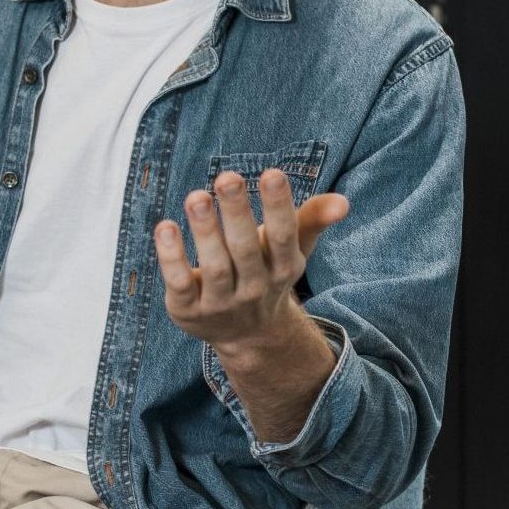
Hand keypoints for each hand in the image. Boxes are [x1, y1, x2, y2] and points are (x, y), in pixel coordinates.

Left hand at [153, 170, 347, 356]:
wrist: (246, 335)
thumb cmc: (266, 272)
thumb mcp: (292, 248)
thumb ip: (313, 219)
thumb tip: (344, 202)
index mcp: (282, 268)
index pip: (284, 237)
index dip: (279, 207)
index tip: (273, 173)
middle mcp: (253, 288)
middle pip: (245, 250)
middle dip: (237, 213)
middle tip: (227, 178)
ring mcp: (220, 303)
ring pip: (214, 268)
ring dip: (204, 232)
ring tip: (196, 197)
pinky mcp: (188, 310)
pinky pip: (180, 283)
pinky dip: (172, 258)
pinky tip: (165, 227)